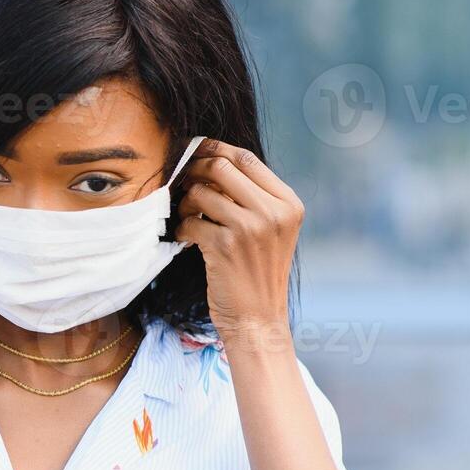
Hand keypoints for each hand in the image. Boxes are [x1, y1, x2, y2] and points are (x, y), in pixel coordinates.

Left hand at [175, 139, 302, 343]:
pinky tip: (186, 240)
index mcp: (288, 203)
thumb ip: (252, 198)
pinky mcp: (225, 246)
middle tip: (182, 181)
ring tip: (186, 218)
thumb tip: (212, 162)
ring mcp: (250, 228)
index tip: (196, 152)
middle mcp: (273, 212)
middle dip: (195, 170)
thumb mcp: (271, 230)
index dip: (216, 150)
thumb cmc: (257, 273)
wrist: (258, 318)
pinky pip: (190, 221)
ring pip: (201, 192)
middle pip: (221, 167)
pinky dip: (182, 229)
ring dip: (185, 203)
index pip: (247, 159)